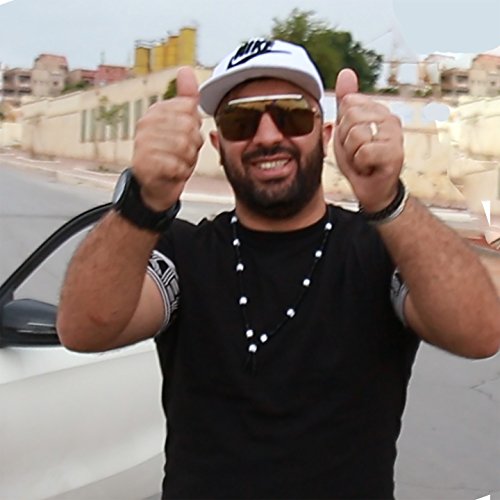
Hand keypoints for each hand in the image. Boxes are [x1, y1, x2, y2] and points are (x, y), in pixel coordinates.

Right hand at [132, 67, 203, 210]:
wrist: (156, 186)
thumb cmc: (172, 154)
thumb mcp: (183, 124)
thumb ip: (186, 98)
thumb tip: (185, 69)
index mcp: (156, 110)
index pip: (190, 110)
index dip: (194, 128)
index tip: (184, 137)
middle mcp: (146, 123)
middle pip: (189, 129)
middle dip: (192, 146)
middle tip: (182, 154)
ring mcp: (142, 143)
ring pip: (184, 147)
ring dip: (187, 160)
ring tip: (177, 163)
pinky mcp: (144, 164)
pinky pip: (177, 165)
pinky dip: (180, 173)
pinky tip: (173, 173)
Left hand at [334, 69, 403, 211]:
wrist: (371, 188)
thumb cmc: (358, 159)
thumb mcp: (346, 128)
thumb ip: (345, 102)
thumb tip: (346, 72)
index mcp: (377, 110)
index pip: (348, 103)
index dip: (342, 125)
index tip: (350, 139)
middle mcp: (390, 118)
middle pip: (351, 117)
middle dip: (346, 140)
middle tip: (356, 152)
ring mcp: (395, 135)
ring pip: (357, 135)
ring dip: (352, 154)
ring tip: (363, 160)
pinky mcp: (396, 154)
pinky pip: (364, 152)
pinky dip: (360, 164)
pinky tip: (369, 168)